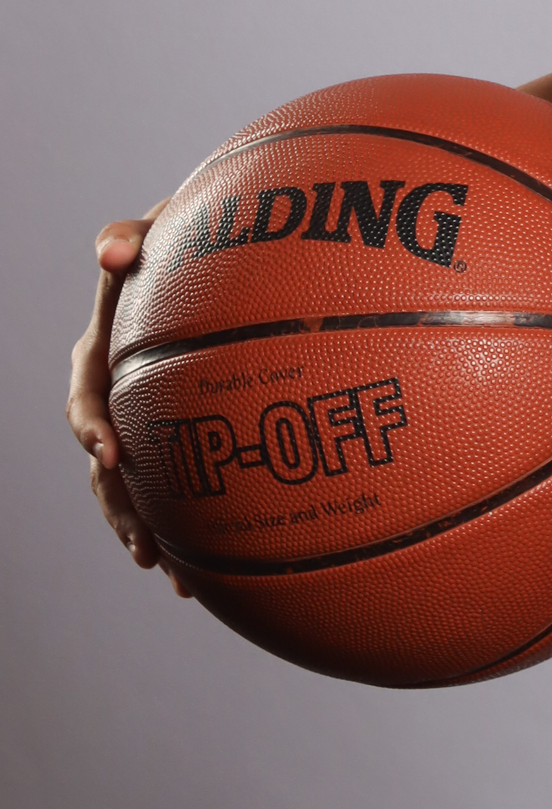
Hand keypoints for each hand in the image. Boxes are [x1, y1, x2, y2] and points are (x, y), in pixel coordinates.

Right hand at [66, 208, 189, 592]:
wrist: (208, 265)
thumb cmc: (176, 244)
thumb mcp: (151, 232)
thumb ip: (128, 237)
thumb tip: (111, 252)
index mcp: (100, 358)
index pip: (85, 400)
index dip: (92, 430)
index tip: (112, 454)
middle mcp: (113, 401)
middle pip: (104, 468)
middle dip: (121, 510)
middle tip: (143, 545)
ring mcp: (139, 425)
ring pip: (132, 493)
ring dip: (146, 533)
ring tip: (172, 575)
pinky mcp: (173, 441)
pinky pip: (173, 494)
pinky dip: (186, 534)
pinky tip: (204, 576)